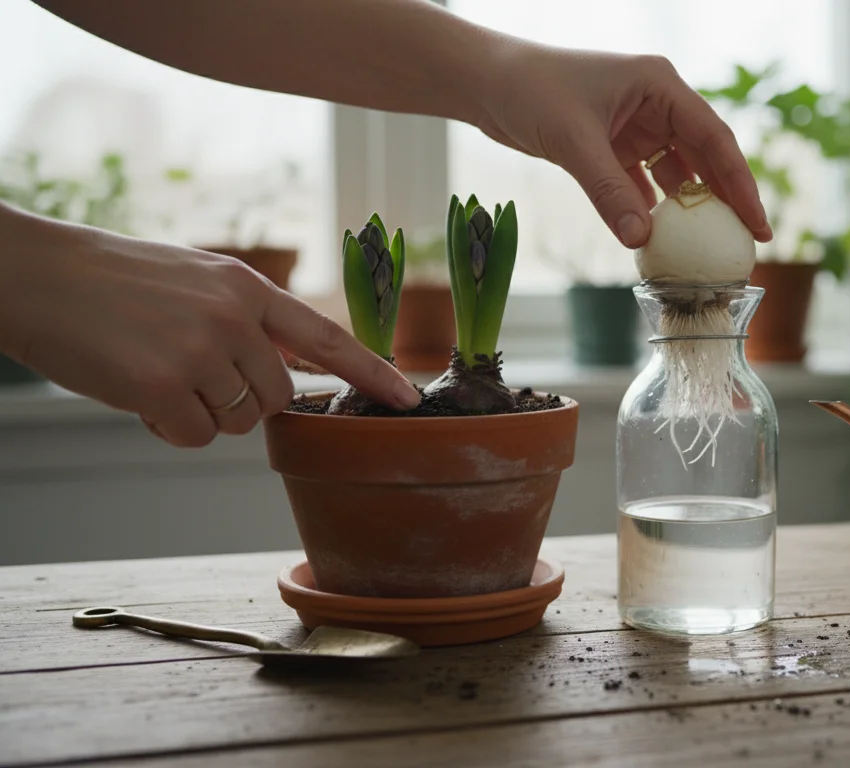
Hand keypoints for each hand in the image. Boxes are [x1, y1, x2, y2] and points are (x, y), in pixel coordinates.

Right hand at [0, 207, 420, 446]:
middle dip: (240, 400)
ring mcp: (199, 350)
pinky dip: (165, 428)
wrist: (34, 274)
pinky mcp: (161, 385)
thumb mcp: (197, 280)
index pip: (327, 337)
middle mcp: (234, 317)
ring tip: (154, 370)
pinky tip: (135, 392)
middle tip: (186, 372)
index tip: (408, 400)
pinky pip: (193, 437)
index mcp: (247, 288)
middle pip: (276, 397)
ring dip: (200, 413)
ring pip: (236, 421)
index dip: (371, 373)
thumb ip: (246, 320)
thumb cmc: (112, 282)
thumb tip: (285, 377)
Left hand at [473, 42, 772, 248]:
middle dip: (722, 202)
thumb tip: (641, 240)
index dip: (740, 184)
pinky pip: (644, 185)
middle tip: (742, 245)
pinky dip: (651, 212)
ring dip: (686, 211)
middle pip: (704, 159)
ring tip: (705, 250)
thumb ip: (609, 191)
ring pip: (675, 175)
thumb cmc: (530, 90)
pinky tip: (657, 241)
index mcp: (660, 85)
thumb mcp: (574, 141)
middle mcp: (656, 104)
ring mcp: (636, 126)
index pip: (714, 138)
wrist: (485, 82)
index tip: (757, 223)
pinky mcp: (614, 147)